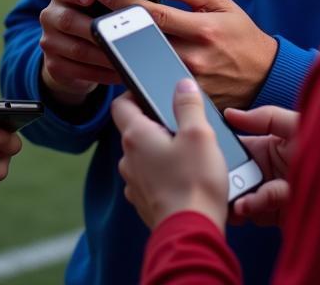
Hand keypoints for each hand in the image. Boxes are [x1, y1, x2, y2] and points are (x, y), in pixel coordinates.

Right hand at [38, 0, 121, 105]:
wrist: (76, 51)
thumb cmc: (97, 18)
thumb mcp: (102, 3)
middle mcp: (50, 15)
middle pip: (68, 20)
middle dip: (96, 29)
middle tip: (118, 35)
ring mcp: (49, 41)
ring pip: (76, 49)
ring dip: (103, 56)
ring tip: (125, 57)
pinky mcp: (53, 65)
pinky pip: (77, 71)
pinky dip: (101, 73)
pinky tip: (117, 72)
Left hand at [98, 0, 276, 109]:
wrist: (265, 76)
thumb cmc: (241, 35)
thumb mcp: (222, 3)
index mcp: (203, 29)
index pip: (155, 15)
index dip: (126, 2)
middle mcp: (195, 57)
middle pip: (144, 41)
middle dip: (116, 27)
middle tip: (91, 13)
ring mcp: (190, 82)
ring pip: (146, 65)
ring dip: (121, 51)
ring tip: (101, 36)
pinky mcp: (189, 99)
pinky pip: (156, 83)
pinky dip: (137, 72)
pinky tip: (121, 60)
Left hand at [112, 80, 228, 231]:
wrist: (192, 234)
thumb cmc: (194, 183)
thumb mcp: (199, 134)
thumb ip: (188, 105)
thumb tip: (181, 85)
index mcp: (135, 136)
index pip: (120, 104)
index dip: (134, 94)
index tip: (153, 93)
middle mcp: (128, 159)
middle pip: (135, 131)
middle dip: (156, 125)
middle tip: (182, 126)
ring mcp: (134, 184)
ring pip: (143, 157)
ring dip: (161, 153)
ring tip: (189, 156)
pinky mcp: (144, 203)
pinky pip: (150, 180)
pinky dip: (163, 176)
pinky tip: (185, 180)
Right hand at [224, 106, 298, 226]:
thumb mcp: (295, 125)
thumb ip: (264, 117)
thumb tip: (230, 113)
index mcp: (269, 147)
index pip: (239, 148)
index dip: (225, 150)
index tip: (210, 152)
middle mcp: (268, 171)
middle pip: (238, 174)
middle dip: (227, 178)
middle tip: (216, 179)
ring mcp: (273, 195)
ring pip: (244, 194)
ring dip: (235, 196)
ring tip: (229, 198)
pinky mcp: (281, 214)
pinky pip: (259, 212)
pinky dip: (250, 210)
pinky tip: (245, 207)